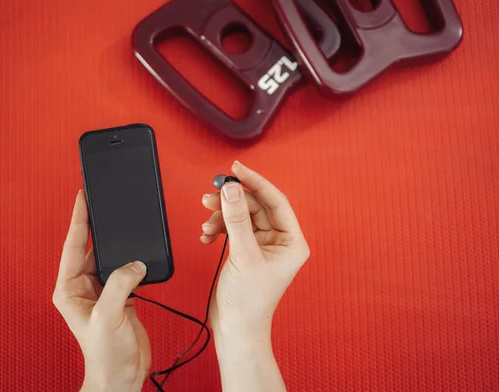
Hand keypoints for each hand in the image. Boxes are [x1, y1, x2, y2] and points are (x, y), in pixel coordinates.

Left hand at [53, 191, 150, 391]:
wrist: (122, 374)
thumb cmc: (106, 354)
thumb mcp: (107, 316)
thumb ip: (120, 285)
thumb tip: (135, 264)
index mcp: (70, 289)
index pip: (74, 246)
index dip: (79, 220)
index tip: (83, 198)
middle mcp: (84, 287)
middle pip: (91, 247)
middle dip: (97, 225)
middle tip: (103, 202)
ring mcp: (103, 290)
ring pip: (110, 257)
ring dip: (117, 243)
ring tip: (122, 221)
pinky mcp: (121, 295)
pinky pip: (126, 270)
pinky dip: (133, 259)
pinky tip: (139, 251)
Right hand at [201, 161, 309, 366]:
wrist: (235, 329)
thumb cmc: (249, 302)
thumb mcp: (244, 255)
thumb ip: (237, 220)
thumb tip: (231, 190)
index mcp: (291, 241)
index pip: (275, 200)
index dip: (255, 182)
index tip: (236, 169)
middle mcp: (279, 240)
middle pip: (255, 206)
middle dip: (232, 200)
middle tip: (211, 194)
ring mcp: (262, 245)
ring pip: (241, 216)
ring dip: (222, 215)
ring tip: (206, 222)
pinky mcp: (245, 250)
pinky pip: (232, 228)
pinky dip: (218, 228)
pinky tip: (207, 235)